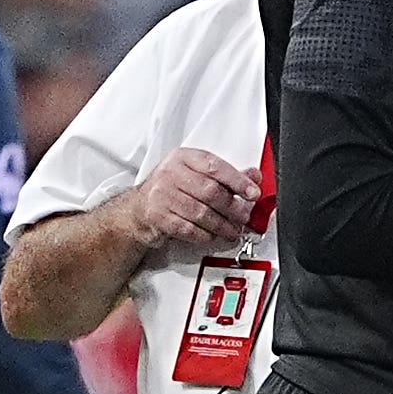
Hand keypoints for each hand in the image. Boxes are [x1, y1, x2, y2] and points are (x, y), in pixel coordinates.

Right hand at [125, 148, 260, 253]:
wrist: (139, 208)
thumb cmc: (171, 189)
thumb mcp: (196, 174)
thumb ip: (226, 176)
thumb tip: (253, 177)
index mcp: (183, 158)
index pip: (215, 167)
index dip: (238, 181)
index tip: (253, 192)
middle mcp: (170, 173)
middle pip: (210, 192)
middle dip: (233, 208)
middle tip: (244, 217)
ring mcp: (162, 195)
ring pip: (201, 213)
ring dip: (222, 225)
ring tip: (233, 230)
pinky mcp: (158, 216)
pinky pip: (189, 229)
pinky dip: (205, 235)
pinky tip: (213, 235)